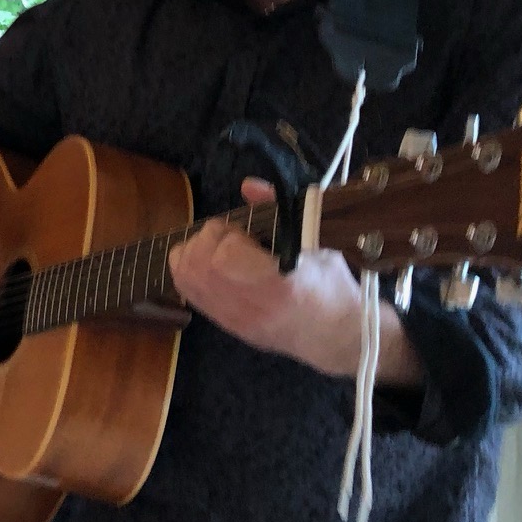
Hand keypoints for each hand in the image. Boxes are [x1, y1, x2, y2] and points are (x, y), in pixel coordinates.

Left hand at [167, 179, 421, 387]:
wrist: (335, 336)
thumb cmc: (331, 287)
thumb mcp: (317, 242)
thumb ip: (279, 210)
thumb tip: (248, 185)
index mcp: (278, 286)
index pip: (227, 254)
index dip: (231, 234)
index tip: (248, 233)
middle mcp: (249, 306)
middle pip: (198, 264)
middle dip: (207, 240)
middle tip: (231, 238)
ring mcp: (233, 319)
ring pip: (186, 278)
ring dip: (194, 253)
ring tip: (220, 249)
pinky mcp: (225, 325)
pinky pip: (189, 293)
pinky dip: (190, 271)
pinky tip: (210, 265)